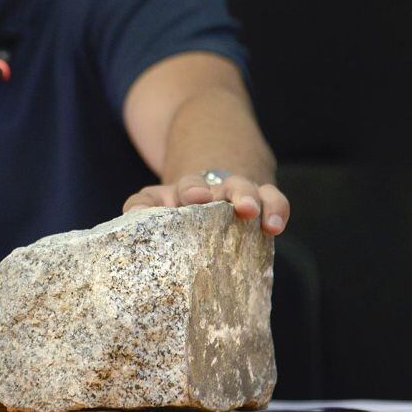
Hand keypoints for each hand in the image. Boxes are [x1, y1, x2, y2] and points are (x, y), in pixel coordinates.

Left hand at [123, 174, 289, 235]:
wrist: (197, 201)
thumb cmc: (172, 213)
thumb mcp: (153, 205)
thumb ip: (140, 206)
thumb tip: (134, 214)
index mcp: (186, 192)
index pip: (189, 186)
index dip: (192, 190)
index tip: (197, 198)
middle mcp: (217, 190)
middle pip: (230, 185)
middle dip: (239, 194)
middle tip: (243, 208)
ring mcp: (238, 196)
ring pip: (253, 191)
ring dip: (260, 201)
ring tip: (264, 220)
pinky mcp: (259, 204)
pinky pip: (273, 200)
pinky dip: (277, 209)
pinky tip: (275, 226)